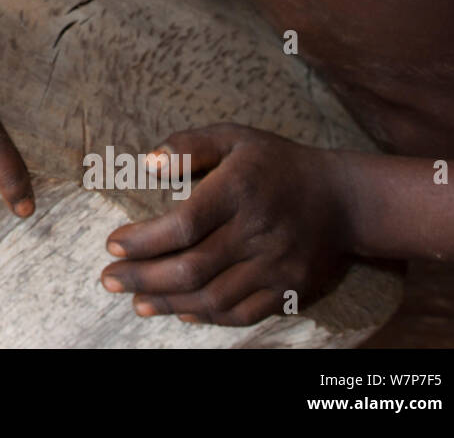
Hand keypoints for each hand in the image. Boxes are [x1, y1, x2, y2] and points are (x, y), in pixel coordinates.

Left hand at [100, 124, 352, 325]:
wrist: (345, 200)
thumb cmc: (276, 164)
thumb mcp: (234, 137)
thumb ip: (189, 145)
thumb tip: (147, 164)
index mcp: (239, 190)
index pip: (182, 226)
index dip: (143, 241)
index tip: (112, 246)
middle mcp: (257, 232)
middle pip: (191, 268)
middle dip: (142, 278)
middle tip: (109, 281)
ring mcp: (276, 266)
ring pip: (212, 297)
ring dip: (167, 303)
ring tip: (135, 302)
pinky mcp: (289, 290)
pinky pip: (242, 313)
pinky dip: (207, 316)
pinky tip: (180, 311)